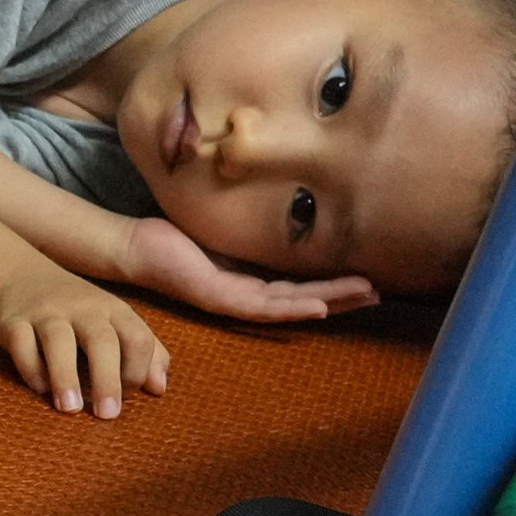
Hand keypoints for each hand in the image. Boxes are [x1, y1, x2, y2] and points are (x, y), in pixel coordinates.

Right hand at [0, 268, 168, 417]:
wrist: (20, 276)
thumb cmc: (76, 310)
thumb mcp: (114, 322)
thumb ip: (144, 352)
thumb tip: (159, 388)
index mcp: (114, 311)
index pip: (138, 339)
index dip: (137, 371)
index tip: (126, 397)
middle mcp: (83, 309)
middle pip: (102, 341)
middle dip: (107, 380)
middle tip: (107, 414)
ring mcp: (46, 313)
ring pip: (58, 342)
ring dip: (65, 377)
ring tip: (70, 408)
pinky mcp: (13, 322)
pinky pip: (21, 345)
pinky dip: (31, 369)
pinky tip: (40, 389)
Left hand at [121, 219, 378, 323]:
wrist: (135, 246)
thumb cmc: (176, 238)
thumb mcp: (224, 231)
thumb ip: (250, 232)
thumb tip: (279, 207)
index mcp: (249, 282)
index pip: (300, 287)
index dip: (334, 285)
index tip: (367, 279)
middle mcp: (245, 297)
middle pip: (304, 300)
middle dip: (343, 296)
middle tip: (380, 293)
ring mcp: (233, 300)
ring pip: (290, 306)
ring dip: (329, 302)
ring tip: (364, 296)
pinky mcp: (218, 297)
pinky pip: (261, 306)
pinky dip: (292, 308)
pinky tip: (318, 307)